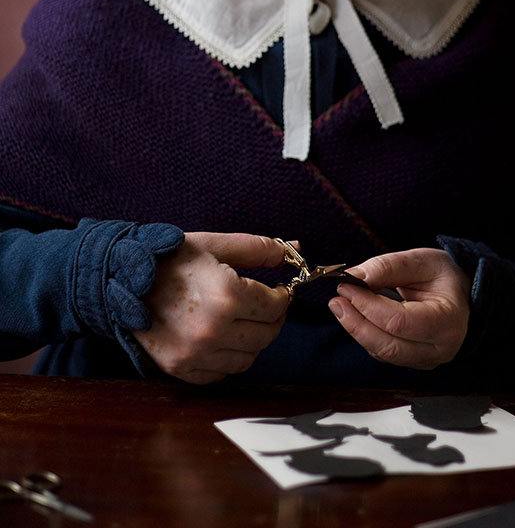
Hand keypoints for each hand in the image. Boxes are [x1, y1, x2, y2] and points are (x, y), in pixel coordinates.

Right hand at [133, 232, 289, 383]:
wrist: (118, 279)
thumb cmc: (168, 258)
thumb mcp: (214, 244)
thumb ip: (257, 248)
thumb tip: (293, 249)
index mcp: (226, 295)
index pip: (275, 306)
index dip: (282, 296)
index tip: (278, 290)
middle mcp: (213, 330)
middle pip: (267, 335)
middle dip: (273, 319)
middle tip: (265, 305)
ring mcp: (196, 354)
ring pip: (248, 358)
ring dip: (253, 339)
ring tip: (243, 320)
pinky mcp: (180, 369)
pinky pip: (222, 373)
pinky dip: (229, 357)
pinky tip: (222, 336)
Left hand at [328, 249, 471, 369]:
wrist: (462, 293)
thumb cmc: (445, 276)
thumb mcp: (422, 260)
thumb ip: (389, 266)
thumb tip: (355, 276)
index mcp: (448, 320)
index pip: (399, 322)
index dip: (368, 305)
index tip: (347, 286)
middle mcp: (440, 348)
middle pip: (388, 345)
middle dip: (357, 322)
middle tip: (337, 300)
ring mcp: (428, 359)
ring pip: (383, 352)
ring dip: (357, 329)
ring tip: (341, 305)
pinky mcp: (413, 360)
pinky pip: (384, 352)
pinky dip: (366, 334)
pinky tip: (355, 315)